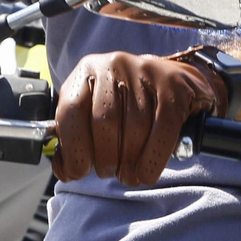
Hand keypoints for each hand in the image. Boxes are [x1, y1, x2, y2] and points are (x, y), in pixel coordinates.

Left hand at [52, 51, 221, 185]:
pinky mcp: (173, 86)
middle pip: (105, 122)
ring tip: (130, 175)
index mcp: (86, 73)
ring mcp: (145, 73)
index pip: (71, 111)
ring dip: (130, 163)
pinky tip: (146, 173)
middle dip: (106, 159)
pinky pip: (162, 129)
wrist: (168, 79)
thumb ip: (74, 140)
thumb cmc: (122, 104)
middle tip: (111, 172)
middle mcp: (114, 66)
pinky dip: (153, 158)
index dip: (74, 147)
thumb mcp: (90, 112)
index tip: (79, 171)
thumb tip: (66, 171)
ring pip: (135, 129)